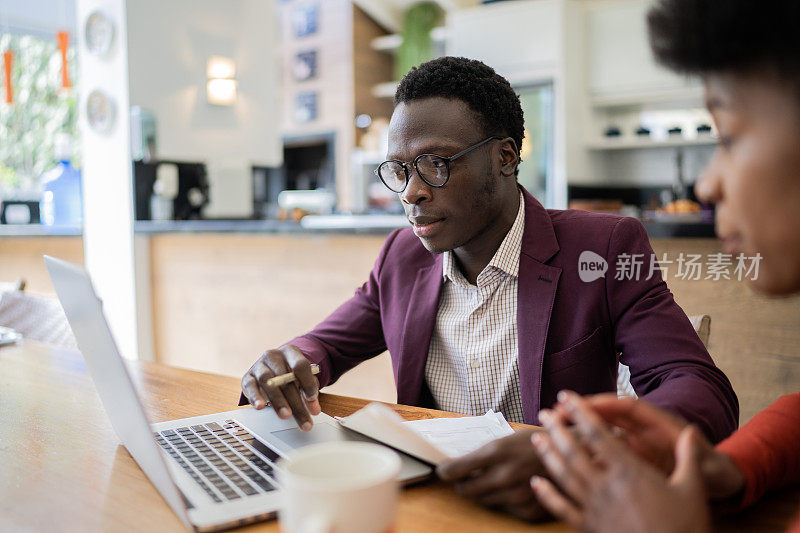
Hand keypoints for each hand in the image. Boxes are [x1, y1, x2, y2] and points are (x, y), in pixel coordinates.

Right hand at [241, 345, 320, 430]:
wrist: (272, 369)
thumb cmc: (290, 375)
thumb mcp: (303, 379)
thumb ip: (310, 393)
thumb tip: (314, 409)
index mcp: (291, 352)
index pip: (300, 365)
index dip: (307, 382)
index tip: (311, 398)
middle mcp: (273, 355)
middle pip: (285, 378)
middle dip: (295, 401)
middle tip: (303, 419)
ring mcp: (259, 365)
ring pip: (267, 381)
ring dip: (278, 400)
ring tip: (285, 415)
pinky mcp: (247, 376)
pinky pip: (250, 386)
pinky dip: (255, 397)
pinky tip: (260, 406)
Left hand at [436, 429, 548, 520]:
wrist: (575, 456)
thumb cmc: (540, 442)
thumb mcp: (509, 438)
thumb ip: (485, 454)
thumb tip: (460, 464)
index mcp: (496, 452)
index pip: (455, 470)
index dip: (445, 471)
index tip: (443, 471)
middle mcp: (504, 475)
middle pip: (466, 490)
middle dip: (462, 484)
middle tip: (464, 478)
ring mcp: (516, 496)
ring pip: (484, 501)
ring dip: (483, 492)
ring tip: (493, 481)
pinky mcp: (528, 511)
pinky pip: (505, 510)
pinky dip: (504, 501)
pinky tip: (514, 489)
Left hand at [531, 392, 711, 532]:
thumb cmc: (684, 528)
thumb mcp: (692, 490)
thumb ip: (689, 458)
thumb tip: (693, 432)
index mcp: (629, 472)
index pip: (598, 434)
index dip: (580, 413)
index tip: (567, 397)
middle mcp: (606, 486)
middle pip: (573, 451)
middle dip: (557, 429)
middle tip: (544, 413)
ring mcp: (594, 508)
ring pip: (564, 475)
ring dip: (548, 455)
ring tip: (536, 438)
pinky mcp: (588, 528)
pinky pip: (561, 509)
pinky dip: (547, 495)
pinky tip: (536, 484)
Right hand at [560, 393, 744, 499]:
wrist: (718, 480)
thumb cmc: (712, 469)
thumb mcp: (706, 462)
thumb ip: (695, 450)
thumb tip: (692, 435)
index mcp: (660, 425)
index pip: (628, 408)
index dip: (604, 404)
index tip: (582, 403)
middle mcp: (644, 430)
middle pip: (609, 415)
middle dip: (583, 411)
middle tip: (557, 409)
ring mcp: (637, 444)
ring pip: (603, 432)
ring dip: (580, 428)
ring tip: (553, 428)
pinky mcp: (633, 459)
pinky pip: (606, 451)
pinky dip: (588, 451)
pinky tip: (568, 456)